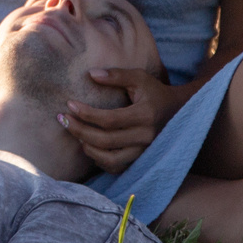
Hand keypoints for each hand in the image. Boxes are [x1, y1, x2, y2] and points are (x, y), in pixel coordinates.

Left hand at [60, 69, 188, 173]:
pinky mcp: (141, 160)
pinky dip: (99, 160)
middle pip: (105, 141)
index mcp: (145, 115)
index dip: (86, 114)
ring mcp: (144, 152)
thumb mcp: (139, 78)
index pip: (109, 119)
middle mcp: (145, 137)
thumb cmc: (155, 92)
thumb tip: (91, 74)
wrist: (178, 112)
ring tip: (76, 134)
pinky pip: (116, 167)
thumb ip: (117, 75)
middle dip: (80, 131)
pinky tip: (89, 146)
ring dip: (88, 148)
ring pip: (110, 159)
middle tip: (63, 120)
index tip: (69, 105)